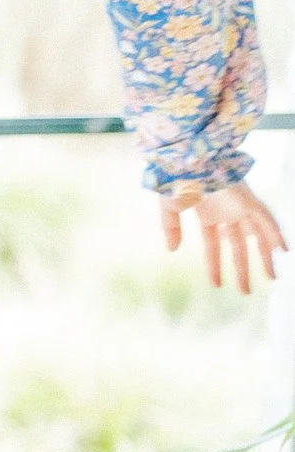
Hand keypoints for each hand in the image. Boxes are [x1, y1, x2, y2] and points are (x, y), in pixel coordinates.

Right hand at [162, 181, 284, 294]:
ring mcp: (239, 208)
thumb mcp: (169, 207)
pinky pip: (267, 220)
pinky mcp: (248, 201)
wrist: (186, 159)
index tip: (216, 285)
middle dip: (242, 269)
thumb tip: (172, 250)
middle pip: (238, 246)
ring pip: (256, 237)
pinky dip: (275, 234)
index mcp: (208, 214)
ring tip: (271, 279)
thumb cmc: (176, 179)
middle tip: (245, 291)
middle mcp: (226, 213)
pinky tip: (283, 251)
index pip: (213, 245)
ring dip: (264, 258)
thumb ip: (170, 227)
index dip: (214, 265)